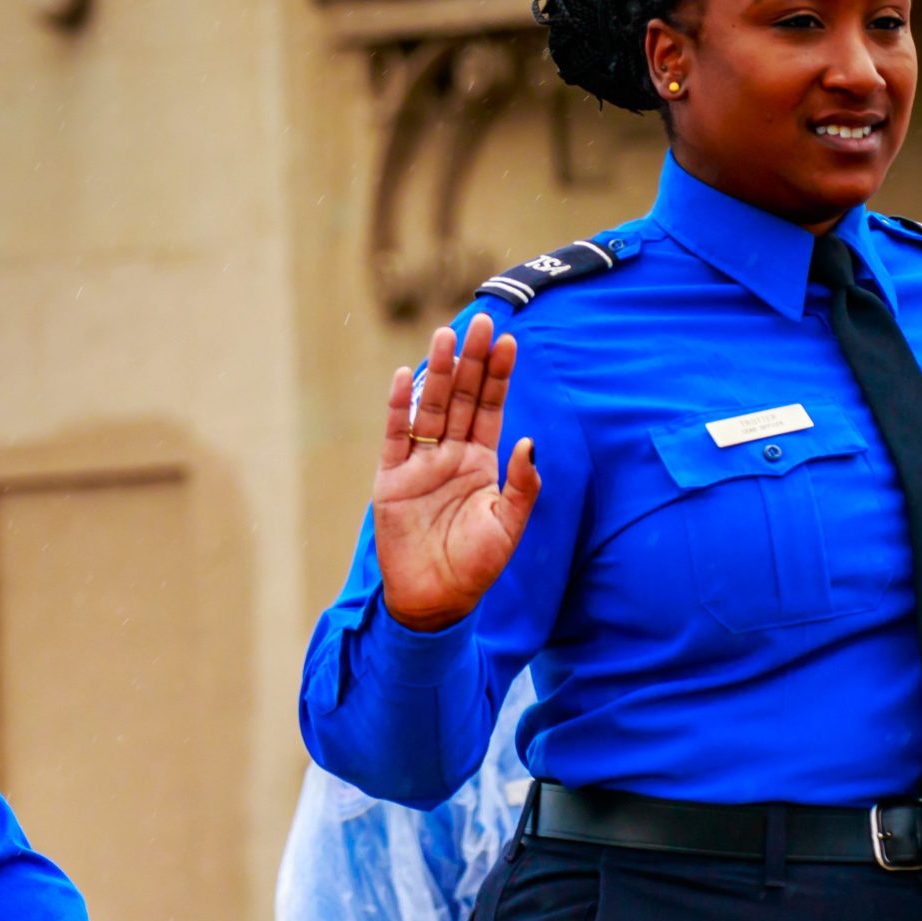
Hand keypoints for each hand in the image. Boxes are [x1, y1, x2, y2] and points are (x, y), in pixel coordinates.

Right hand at [373, 313, 538, 632]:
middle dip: (472, 361)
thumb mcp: (509, 526)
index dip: (500, 376)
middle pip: (463, 398)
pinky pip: (395, 436)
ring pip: (431, 408)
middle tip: (481, 321)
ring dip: (439, 373)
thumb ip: (522, 485)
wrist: (435, 599)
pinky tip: (405, 377)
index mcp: (481, 463)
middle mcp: (451, 456)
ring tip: (446, 336)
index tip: (509, 341)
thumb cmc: (476, 566)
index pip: (492, 409)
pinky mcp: (391, 479)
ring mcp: (420, 464)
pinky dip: (399, 407)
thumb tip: (530, 442)